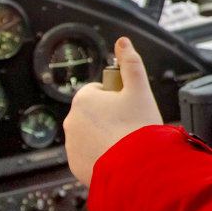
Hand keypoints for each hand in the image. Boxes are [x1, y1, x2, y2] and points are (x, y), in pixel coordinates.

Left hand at [64, 37, 162, 187]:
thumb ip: (130, 62)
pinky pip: (88, 155)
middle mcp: (71, 120)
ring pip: (90, 134)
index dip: (116, 98)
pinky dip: (100, 155)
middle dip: (108, 117)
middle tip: (129, 125)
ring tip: (124, 143)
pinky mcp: (75, 165)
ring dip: (103, 136)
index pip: (98, 91)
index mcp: (84, 99)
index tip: (128, 107)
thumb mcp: (140, 90)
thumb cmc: (138, 129)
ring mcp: (71, 144)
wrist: (137, 169)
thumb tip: (123, 41)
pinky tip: (117, 157)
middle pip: (93, 113)